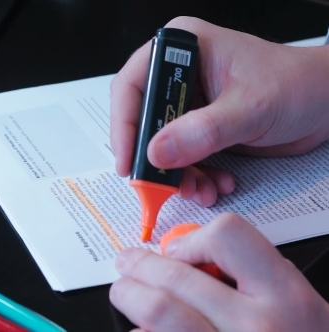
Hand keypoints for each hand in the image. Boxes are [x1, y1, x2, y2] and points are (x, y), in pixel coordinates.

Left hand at [109, 213, 328, 330]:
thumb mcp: (295, 303)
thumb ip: (249, 274)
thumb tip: (184, 255)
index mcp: (285, 298)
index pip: (227, 237)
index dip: (193, 239)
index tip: (177, 249)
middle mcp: (257, 328)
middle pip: (176, 278)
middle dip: (141, 265)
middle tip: (128, 262)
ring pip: (158, 311)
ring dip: (130, 295)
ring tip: (125, 291)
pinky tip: (145, 329)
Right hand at [110, 16, 328, 205]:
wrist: (326, 103)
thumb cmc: (296, 84)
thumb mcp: (250, 107)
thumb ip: (203, 131)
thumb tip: (158, 151)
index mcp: (184, 48)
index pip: (133, 85)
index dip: (124, 125)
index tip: (130, 159)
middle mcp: (180, 73)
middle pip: (142, 119)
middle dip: (153, 157)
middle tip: (159, 184)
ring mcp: (189, 101)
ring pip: (160, 144)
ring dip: (176, 173)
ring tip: (198, 188)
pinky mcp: (198, 126)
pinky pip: (180, 156)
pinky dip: (194, 175)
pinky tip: (215, 182)